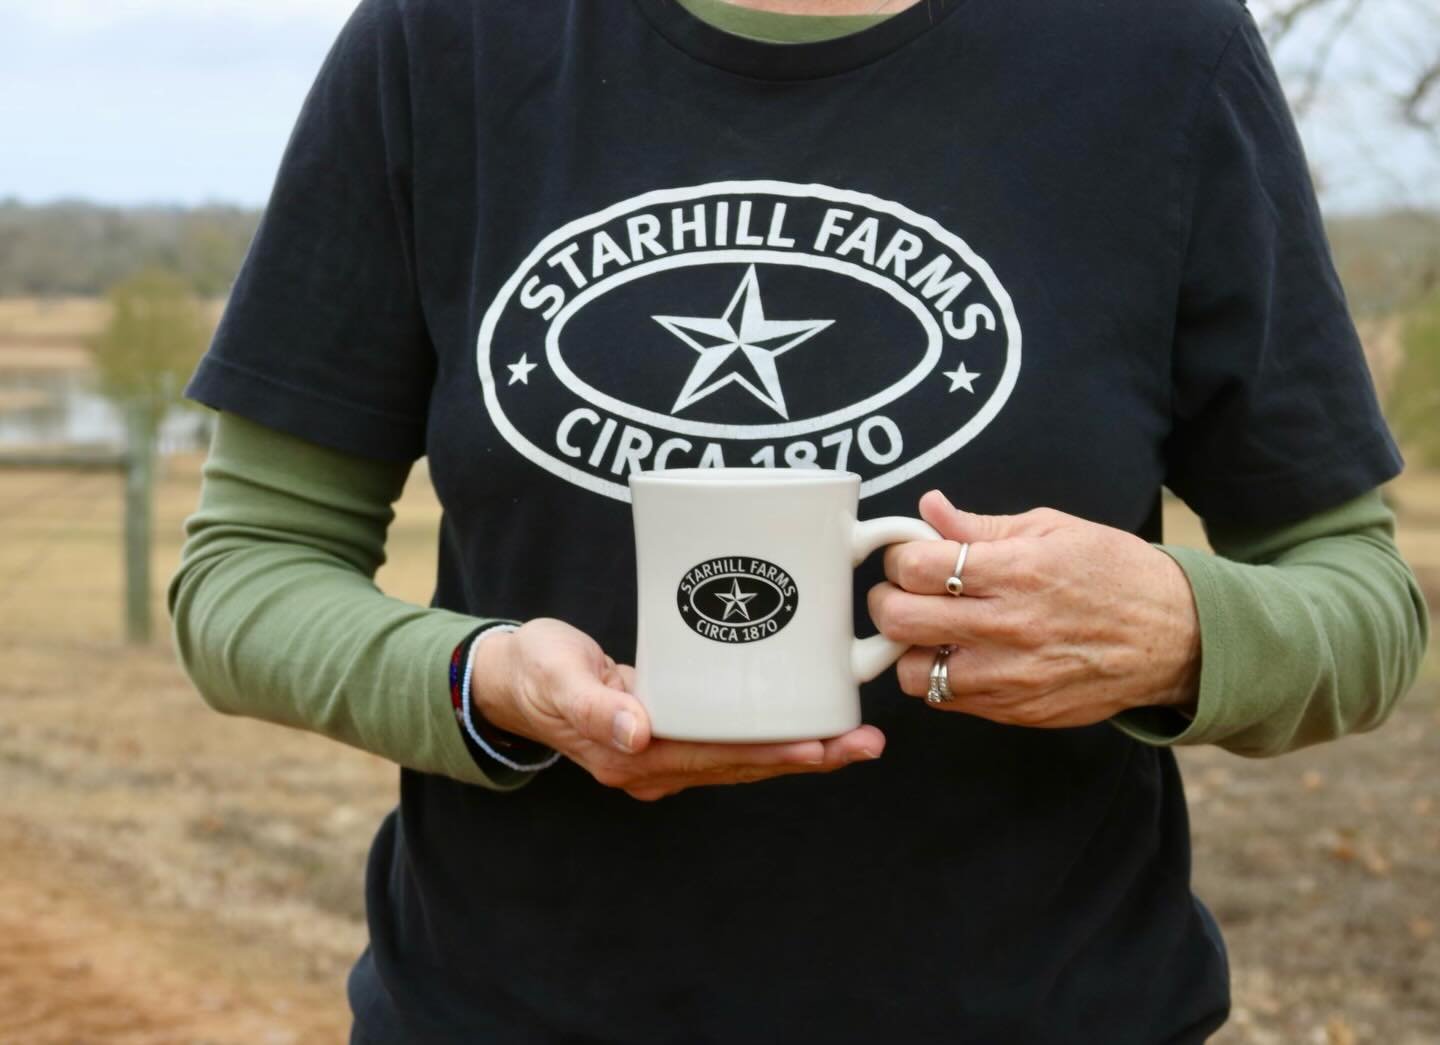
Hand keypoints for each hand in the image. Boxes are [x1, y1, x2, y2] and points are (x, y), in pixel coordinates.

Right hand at [469, 618, 884, 799]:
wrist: (513, 678)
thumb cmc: (536, 669)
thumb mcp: (557, 676)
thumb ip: (593, 704)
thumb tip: (634, 733)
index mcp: (632, 756)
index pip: (716, 757)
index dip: (771, 752)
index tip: (822, 745)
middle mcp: (653, 764)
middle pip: (743, 763)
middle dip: (808, 756)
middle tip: (866, 744)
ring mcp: (662, 753)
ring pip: (743, 756)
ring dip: (800, 749)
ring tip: (856, 740)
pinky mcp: (668, 733)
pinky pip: (729, 741)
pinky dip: (771, 734)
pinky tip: (807, 721)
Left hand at [867, 492, 1200, 727]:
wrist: (1175, 636)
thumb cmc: (1114, 573)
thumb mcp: (1052, 530)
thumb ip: (980, 526)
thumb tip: (929, 508)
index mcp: (1017, 572)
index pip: (916, 566)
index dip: (899, 558)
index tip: (908, 556)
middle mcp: (1009, 628)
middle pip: (900, 620)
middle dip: (887, 602)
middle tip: (903, 593)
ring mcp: (1012, 677)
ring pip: (913, 673)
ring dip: (910, 650)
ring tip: (932, 632)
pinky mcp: (1018, 711)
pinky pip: (949, 700)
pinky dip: (942, 678)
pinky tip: (962, 655)